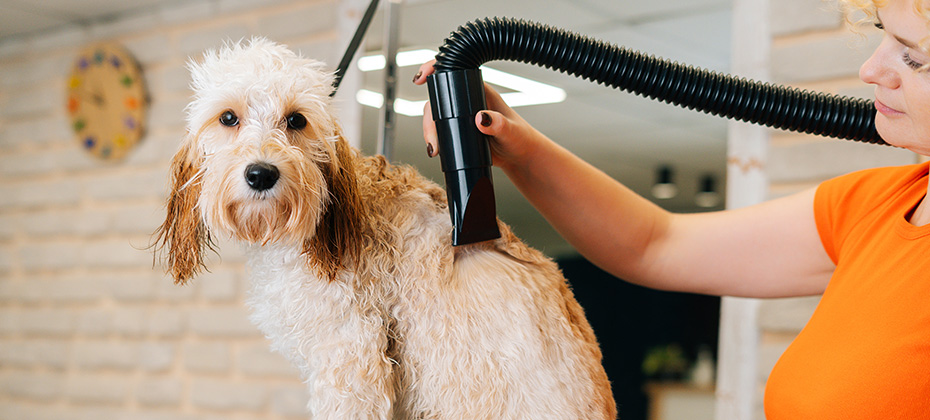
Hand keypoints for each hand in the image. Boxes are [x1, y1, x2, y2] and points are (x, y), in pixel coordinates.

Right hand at [413, 60, 549, 172]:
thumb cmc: (520, 138)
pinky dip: (434, 139)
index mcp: (480, 90)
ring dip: (429, 131)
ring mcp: (461, 115)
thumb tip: (481, 119)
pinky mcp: (458, 130)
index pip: (454, 72)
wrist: (519, 156)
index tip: (422, 77)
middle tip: (432, 139)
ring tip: (435, 149)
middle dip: (429, 117)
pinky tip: (436, 151)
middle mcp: (468, 99)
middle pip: (438, 100)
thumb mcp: (510, 131)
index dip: (435, 69)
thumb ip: (498, 124)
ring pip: (435, 116)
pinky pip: (440, 130)